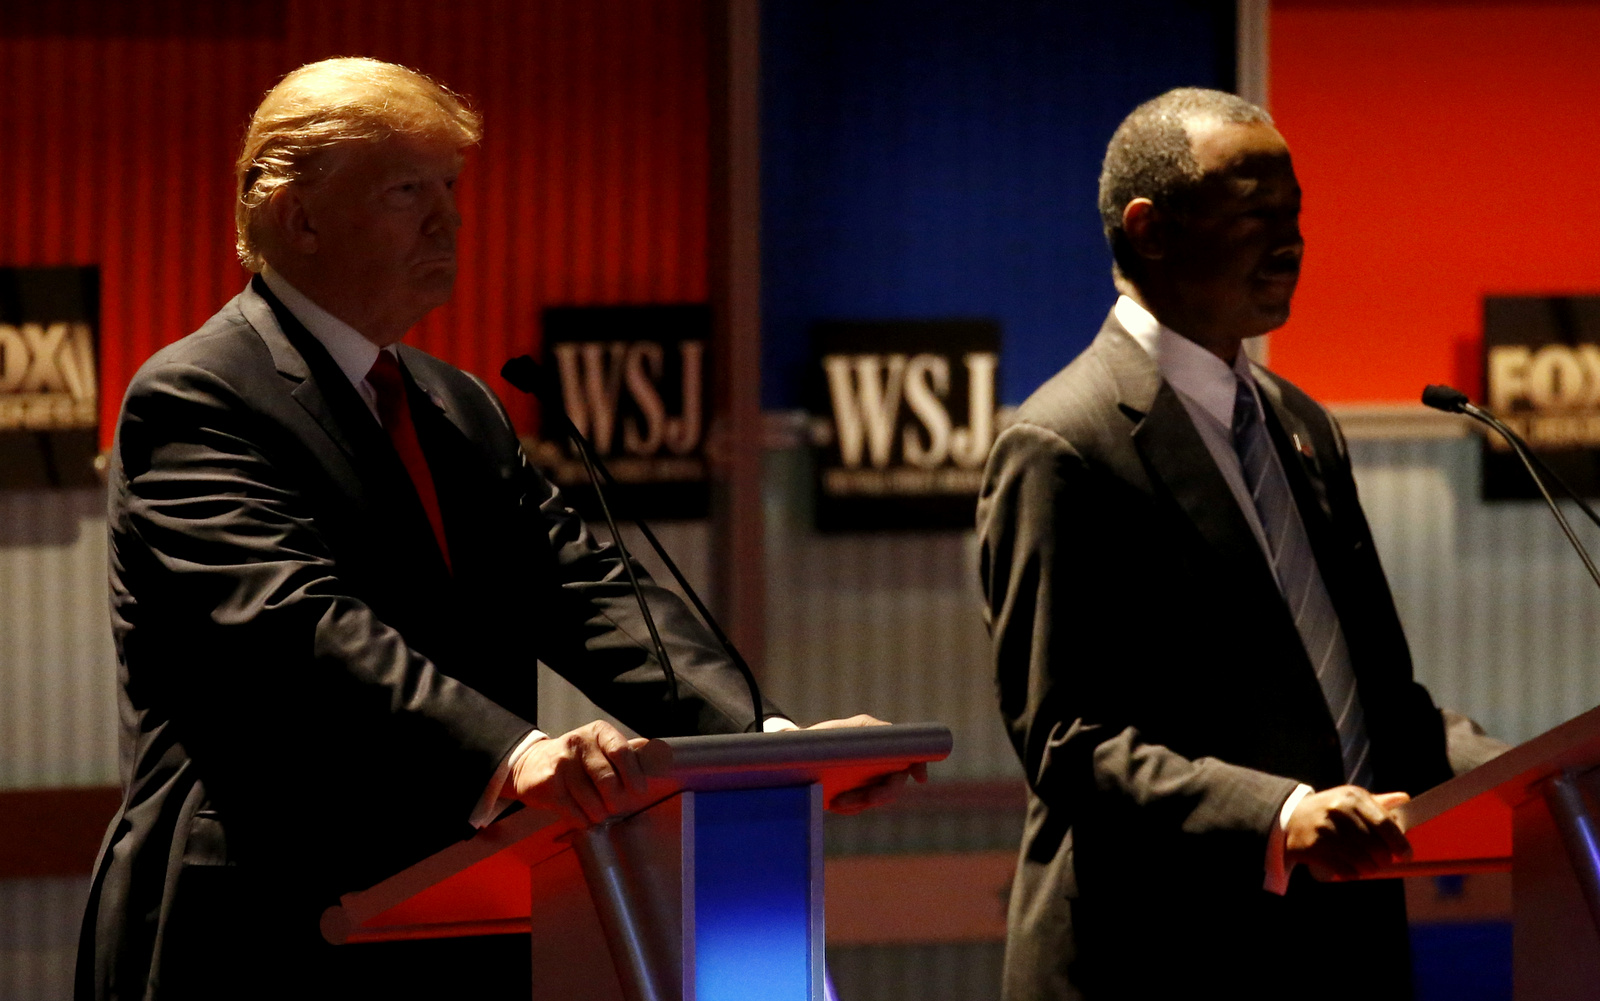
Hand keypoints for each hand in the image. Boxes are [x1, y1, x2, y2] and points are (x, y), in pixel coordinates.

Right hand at [507, 720, 669, 825]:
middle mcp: (578, 743)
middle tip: (617, 806)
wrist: (531, 764)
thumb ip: (628, 751)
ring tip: (600, 813)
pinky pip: (573, 810)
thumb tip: (658, 752)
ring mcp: (561, 763)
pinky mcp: (548, 784)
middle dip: (616, 800)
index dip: (634, 774)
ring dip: (599, 813)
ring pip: (591, 799)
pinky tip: (584, 817)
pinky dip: (582, 819)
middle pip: (607, 780)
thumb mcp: (601, 747)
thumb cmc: (576, 759)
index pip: (622, 752)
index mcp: (599, 732)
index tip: (640, 790)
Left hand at [805, 714, 929, 813]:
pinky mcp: (855, 796)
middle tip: (867, 799)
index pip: (909, 756)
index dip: (918, 766)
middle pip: (894, 785)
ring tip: (837, 802)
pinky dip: (850, 808)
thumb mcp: (844, 730)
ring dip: (860, 803)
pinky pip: (860, 807)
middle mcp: (880, 766)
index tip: (920, 778)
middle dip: (881, 794)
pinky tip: (833, 804)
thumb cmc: (824, 737)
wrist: (798, 753)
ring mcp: (868, 782)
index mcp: (881, 747)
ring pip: (876, 799)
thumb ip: (868, 729)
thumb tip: (888, 733)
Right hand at [1286, 786, 1410, 879]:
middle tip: (1383, 862)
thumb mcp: (1351, 799)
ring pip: (1362, 860)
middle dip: (1384, 859)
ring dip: (1370, 869)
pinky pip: (1345, 869)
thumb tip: (1404, 799)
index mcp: (1353, 797)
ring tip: (1369, 867)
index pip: (1385, 823)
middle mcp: (1339, 810)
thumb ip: (1379, 801)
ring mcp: (1325, 829)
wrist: (1291, 817)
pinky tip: (1353, 870)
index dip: (1399, 843)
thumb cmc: (1329, 810)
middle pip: (1376, 845)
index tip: (1406, 855)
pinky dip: (1354, 874)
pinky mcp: (1314, 847)